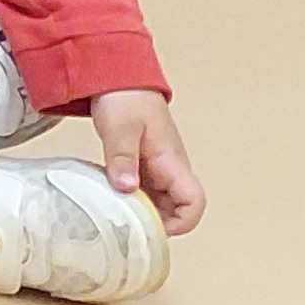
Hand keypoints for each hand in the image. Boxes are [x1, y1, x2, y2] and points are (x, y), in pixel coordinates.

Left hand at [91, 88, 206, 231]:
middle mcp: (170, 170)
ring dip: (141, 212)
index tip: (151, 227)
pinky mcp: (143, 167)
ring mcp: (157, 170)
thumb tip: (126, 189)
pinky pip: (144, 192)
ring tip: (114, 213)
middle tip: (125, 225)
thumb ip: (122, 158)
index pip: (194, 203)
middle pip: (177, 210)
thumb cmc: (125, 98)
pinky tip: (109, 197)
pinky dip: (131, 200)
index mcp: (172, 162)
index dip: (181, 222)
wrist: (118, 77)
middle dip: (156, 223)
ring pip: (159, 203)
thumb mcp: (120, 128)